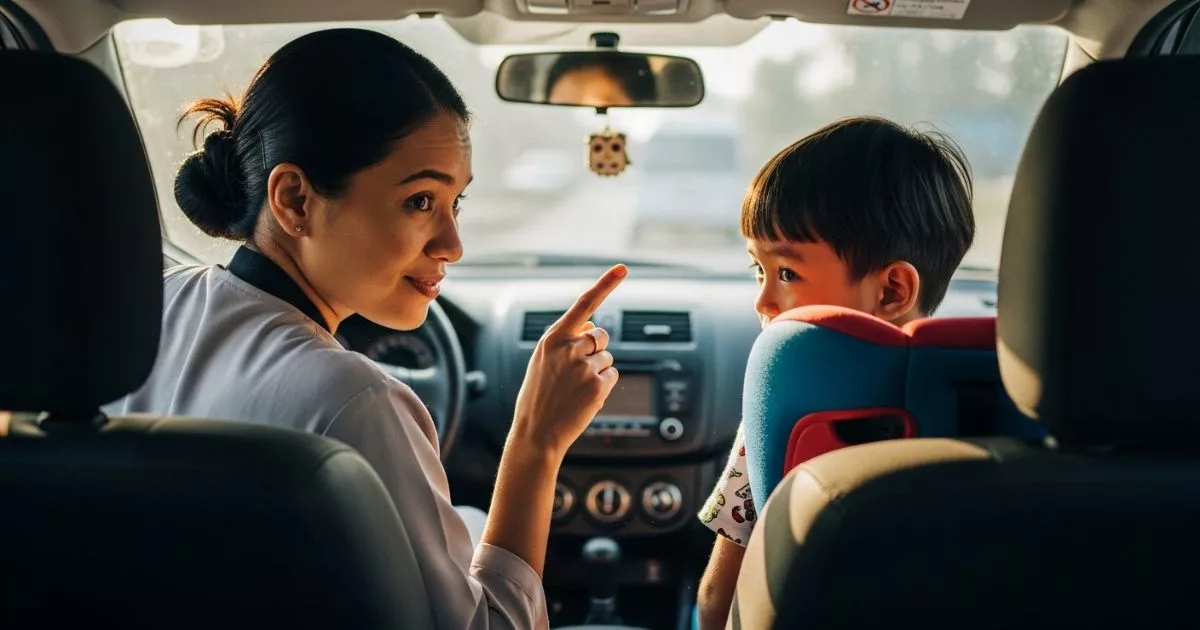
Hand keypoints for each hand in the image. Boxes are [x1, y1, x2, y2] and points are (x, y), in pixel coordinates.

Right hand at [511, 264, 627, 457]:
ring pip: (607, 357)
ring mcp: (583, 367)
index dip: (605, 284)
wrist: (536, 433)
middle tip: (576, 371)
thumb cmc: (538, 396)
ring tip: (575, 388)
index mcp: (552, 338)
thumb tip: (592, 324)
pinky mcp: (597, 386)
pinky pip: (612, 376)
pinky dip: (603, 386)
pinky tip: (584, 398)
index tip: (623, 268)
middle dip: (596, 349)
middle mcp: (568, 348)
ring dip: (598, 371)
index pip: (584, 304)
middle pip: (601, 335)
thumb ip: (565, 340)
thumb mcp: (542, 361)